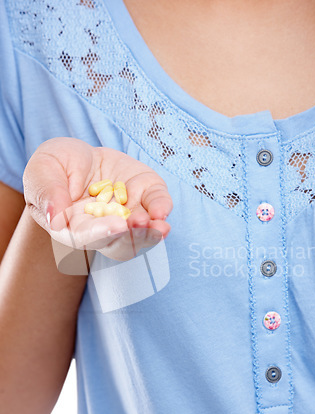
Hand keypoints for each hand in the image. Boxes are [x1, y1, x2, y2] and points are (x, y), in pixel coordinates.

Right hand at [23, 138, 172, 260]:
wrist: (79, 157)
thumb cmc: (54, 167)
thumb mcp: (41, 171)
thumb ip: (46, 193)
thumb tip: (56, 219)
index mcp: (74, 228)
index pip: (87, 238)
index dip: (102, 233)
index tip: (116, 226)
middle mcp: (104, 229)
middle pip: (120, 245)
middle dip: (132, 238)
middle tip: (139, 225)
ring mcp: (127, 214)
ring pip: (142, 235)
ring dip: (151, 233)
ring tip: (159, 226)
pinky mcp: (144, 196)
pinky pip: (156, 206)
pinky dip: (161, 208)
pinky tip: (163, 211)